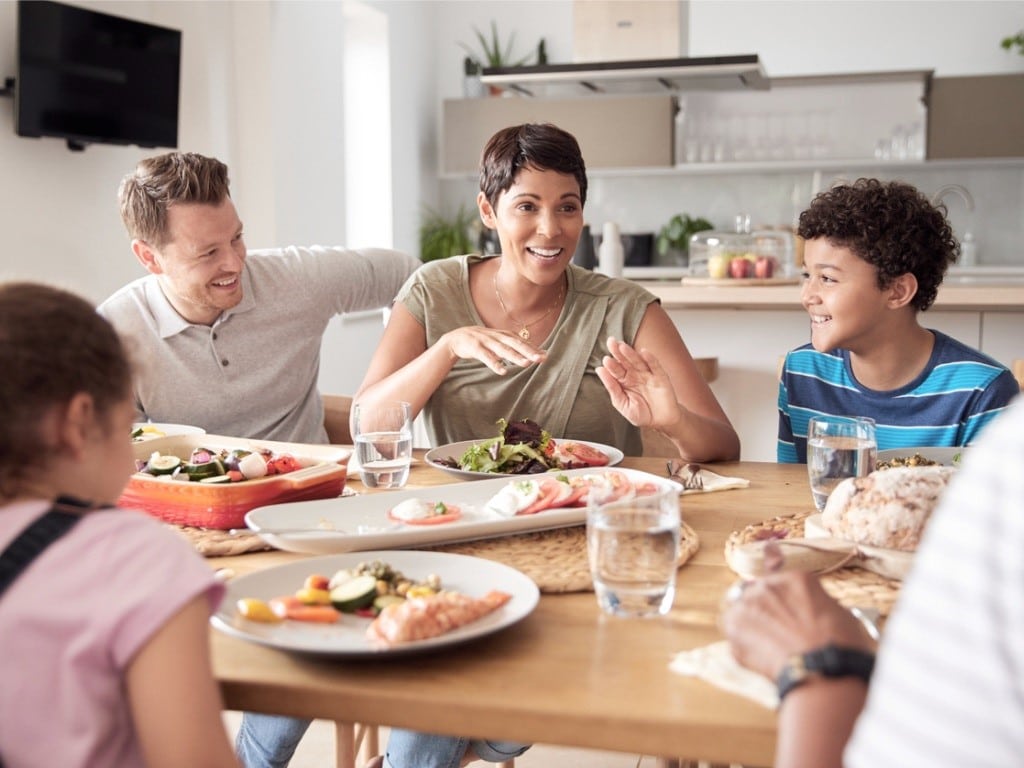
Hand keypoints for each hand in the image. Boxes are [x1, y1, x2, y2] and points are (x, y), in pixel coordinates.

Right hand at [442, 326, 546, 374]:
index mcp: (504, 335)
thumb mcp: (500, 341)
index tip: (546, 356)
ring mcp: (487, 342)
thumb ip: (516, 346)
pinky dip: (494, 364)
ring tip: (526, 364)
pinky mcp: (476, 348)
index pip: (522, 342)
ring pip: (503, 350)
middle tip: (540, 359)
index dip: (534, 349)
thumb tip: (537, 353)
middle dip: (528, 351)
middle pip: (515, 344)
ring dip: (514, 357)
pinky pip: (486, 357)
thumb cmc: (484, 341)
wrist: (458, 337)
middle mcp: (498, 337)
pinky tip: (502, 371)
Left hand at [596, 337, 680, 428]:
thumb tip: (599, 370)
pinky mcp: (661, 377)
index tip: (605, 360)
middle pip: (625, 362)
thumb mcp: (622, 403)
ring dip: (631, 353)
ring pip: (638, 361)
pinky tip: (643, 352)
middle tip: (611, 342)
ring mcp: (648, 375)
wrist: (661, 422)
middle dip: (618, 352)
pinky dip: (650, 359)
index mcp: (624, 381)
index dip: (611, 365)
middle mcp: (635, 375)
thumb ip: (612, 387)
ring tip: (622, 346)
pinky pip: (655, 366)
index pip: (615, 370)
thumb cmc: (641, 414)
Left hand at [720, 571, 875, 680]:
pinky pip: (735, 633)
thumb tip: (809, 613)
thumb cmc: (840, 648)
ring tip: (774, 650)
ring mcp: (748, 603)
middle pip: (757, 592)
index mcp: (797, 579)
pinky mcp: (733, 624)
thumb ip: (813, 606)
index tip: (767, 548)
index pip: (775, 561)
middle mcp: (768, 585)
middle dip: (765, 610)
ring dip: (753, 627)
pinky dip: (745, 645)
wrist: (823, 670)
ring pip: (743, 611)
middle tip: (780, 635)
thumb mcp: (838, 615)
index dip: (771, 556)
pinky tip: (766, 658)